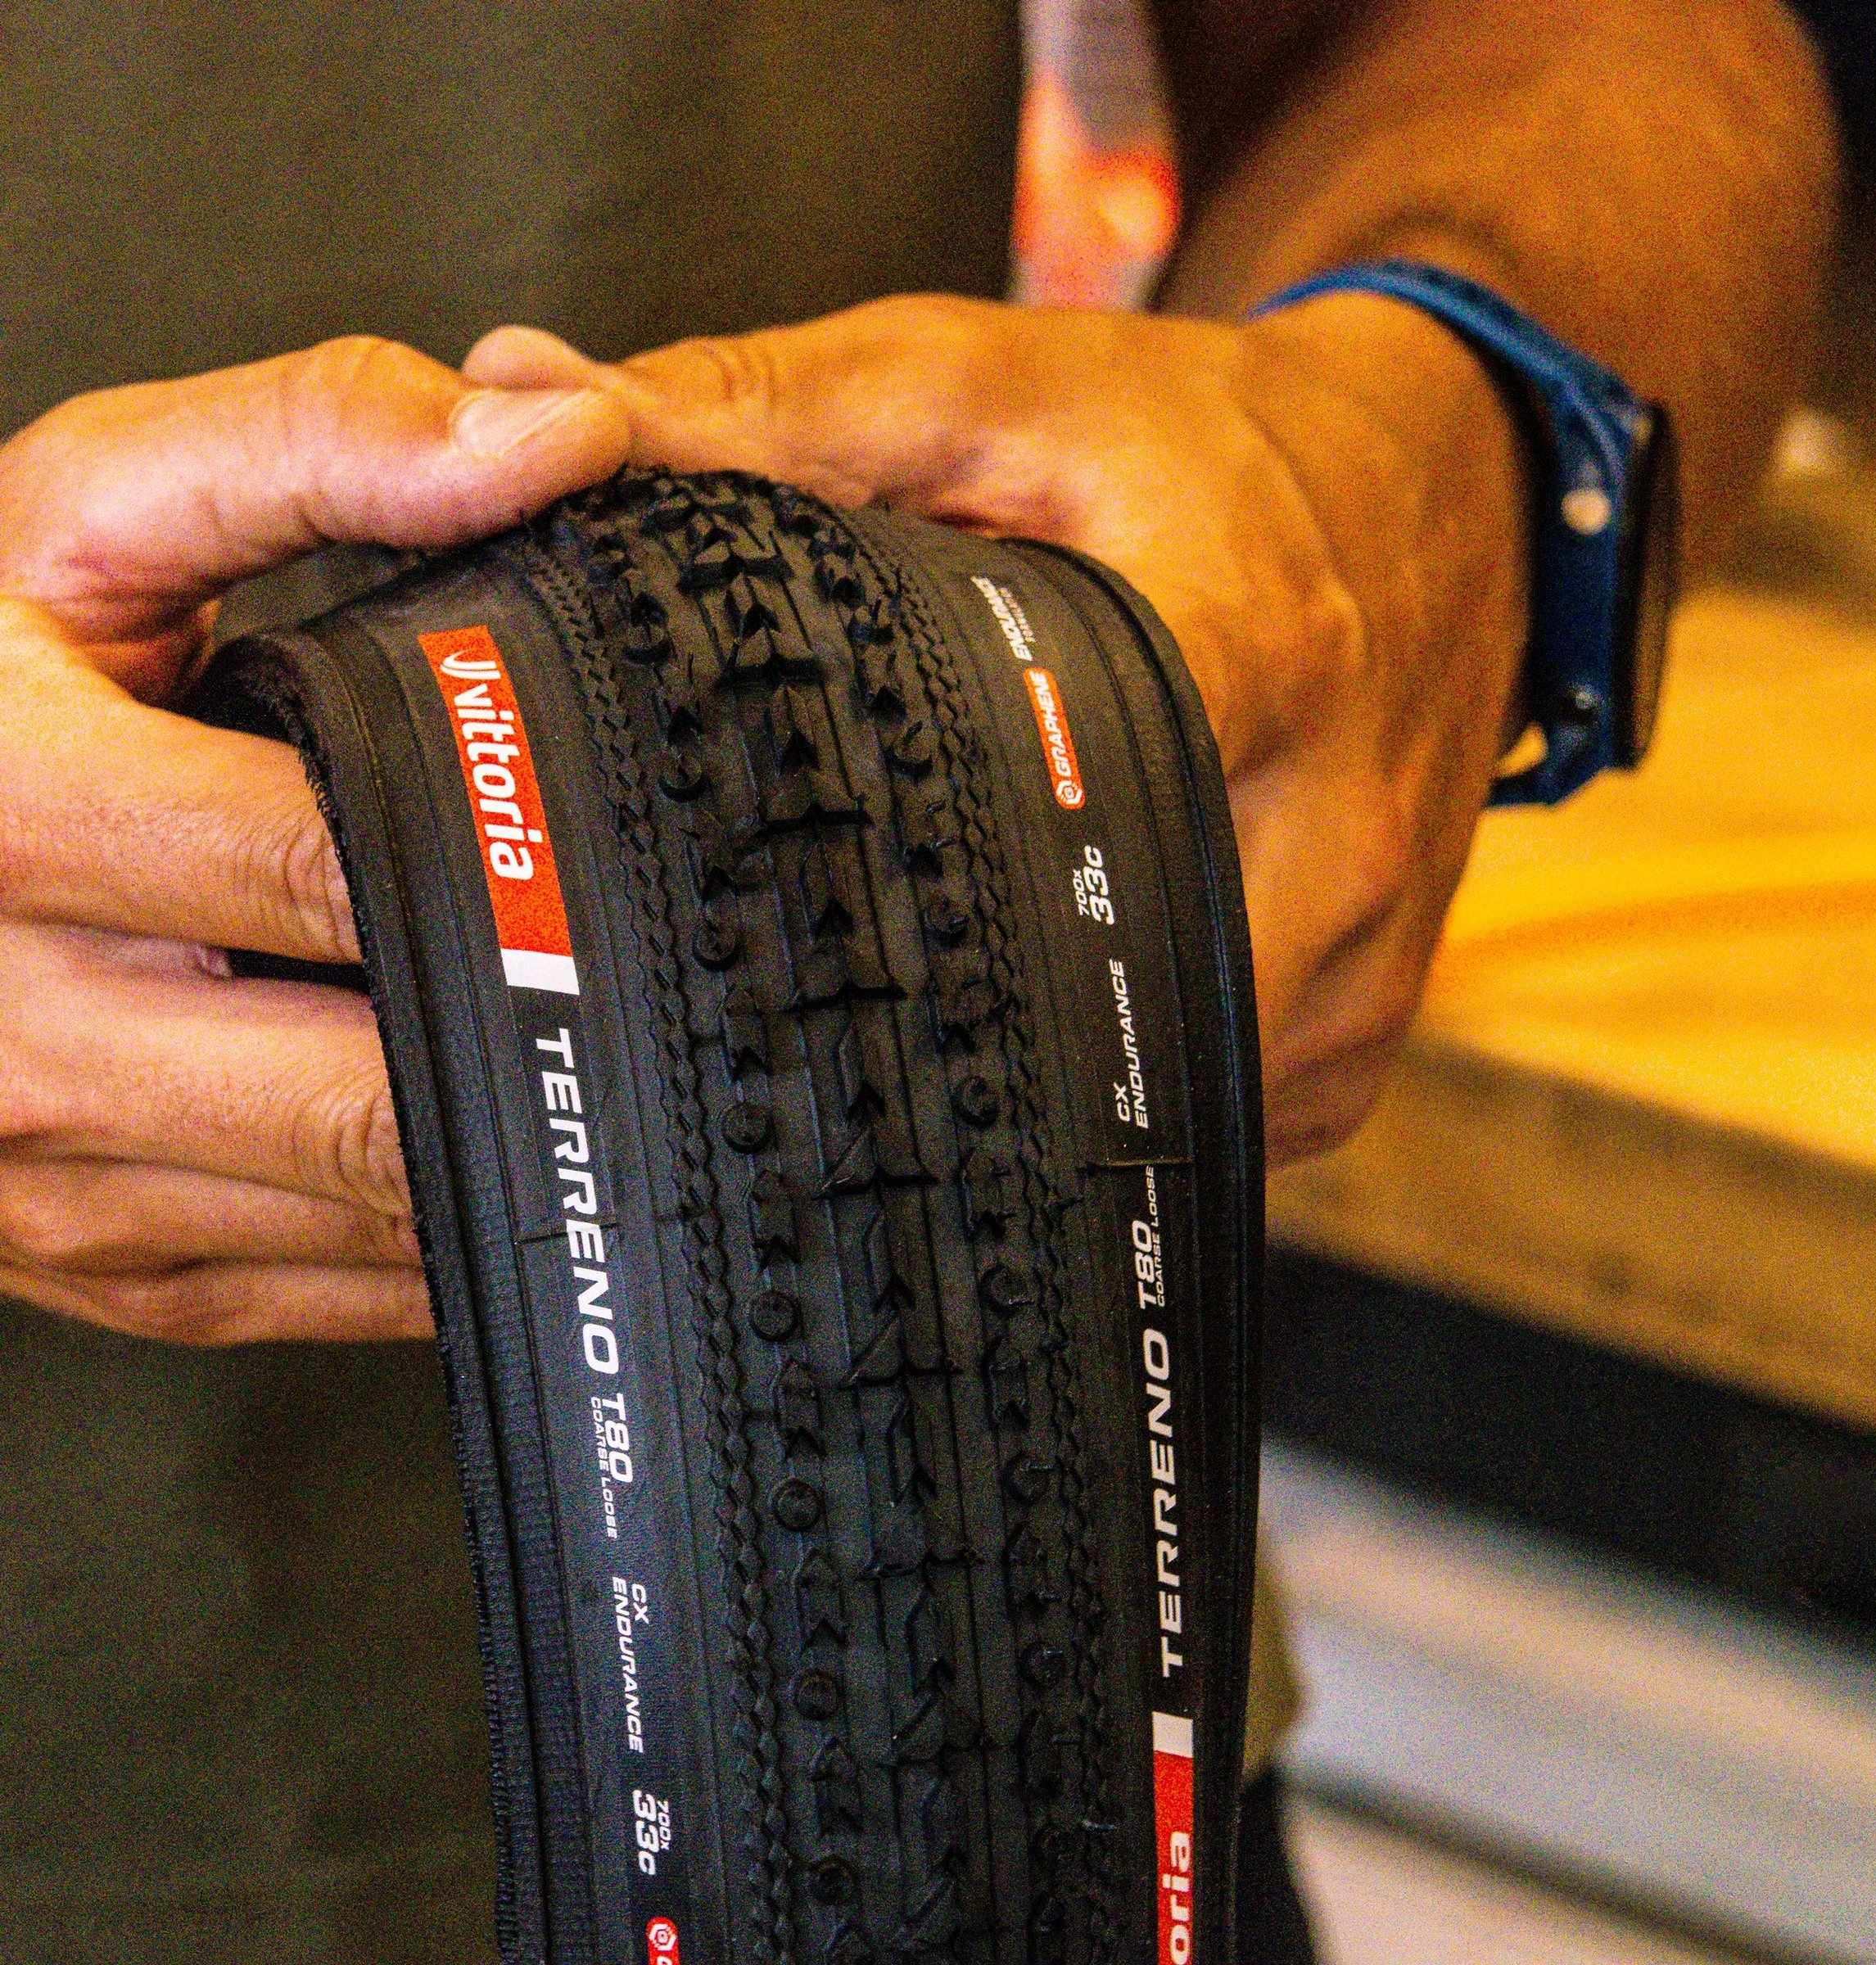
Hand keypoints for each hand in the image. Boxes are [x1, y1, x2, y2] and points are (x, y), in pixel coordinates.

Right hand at [0, 338, 629, 1340]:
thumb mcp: (86, 510)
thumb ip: (319, 444)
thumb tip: (564, 438)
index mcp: (5, 820)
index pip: (346, 866)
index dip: (534, 863)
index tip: (672, 849)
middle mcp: (19, 1039)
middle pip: (381, 1087)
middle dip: (564, 1039)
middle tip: (725, 989)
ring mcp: (60, 1189)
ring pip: (381, 1208)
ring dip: (537, 1148)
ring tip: (664, 1065)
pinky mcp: (109, 1270)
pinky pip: (345, 1283)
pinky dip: (471, 1224)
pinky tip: (548, 1146)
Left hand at [466, 296, 1529, 1157]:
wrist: (1448, 497)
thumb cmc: (1209, 439)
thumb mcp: (990, 383)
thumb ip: (769, 409)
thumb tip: (532, 406)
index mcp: (1241, 661)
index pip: (1043, 827)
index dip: (874, 893)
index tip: (742, 931)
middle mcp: (1327, 843)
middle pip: (1077, 1005)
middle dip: (927, 1018)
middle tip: (789, 1009)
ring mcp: (1359, 967)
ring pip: (1143, 1099)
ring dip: (1019, 1074)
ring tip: (906, 1026)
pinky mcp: (1364, 1035)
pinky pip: (1212, 1120)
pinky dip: (1111, 1090)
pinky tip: (1036, 1027)